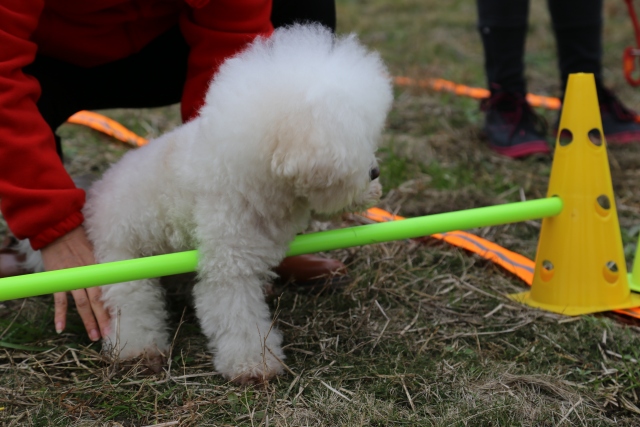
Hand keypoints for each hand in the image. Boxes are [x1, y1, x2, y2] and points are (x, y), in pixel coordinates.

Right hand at [40, 226, 110, 340]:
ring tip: (94, 336)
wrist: (58, 230)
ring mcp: (71, 279)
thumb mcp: (97, 250)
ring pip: (81, 304)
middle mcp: (86, 276)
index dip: (113, 305)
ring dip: (88, 321)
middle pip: (97, 301)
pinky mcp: (57, 281)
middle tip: (109, 334)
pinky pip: (59, 301)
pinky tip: (61, 328)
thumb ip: (104, 265)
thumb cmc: (80, 238)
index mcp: (98, 268)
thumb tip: (117, 274)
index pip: (108, 291)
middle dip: (103, 319)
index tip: (120, 319)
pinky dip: (59, 315)